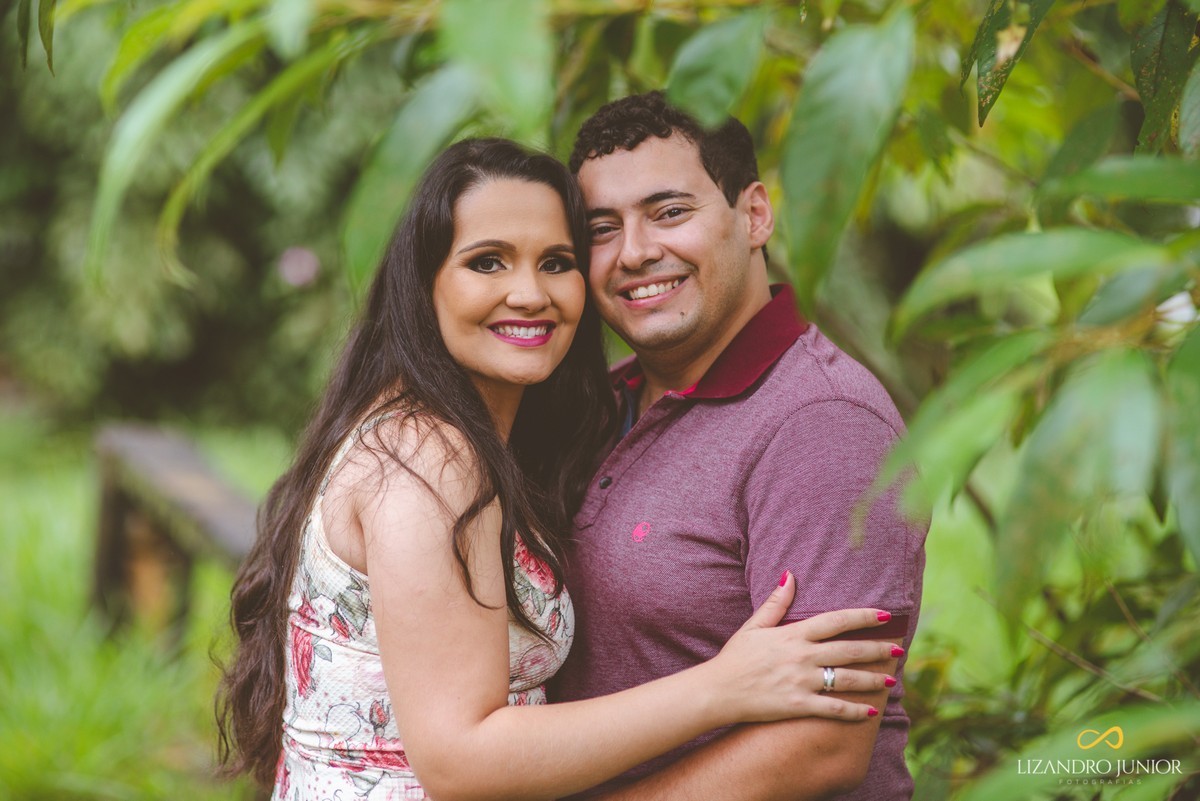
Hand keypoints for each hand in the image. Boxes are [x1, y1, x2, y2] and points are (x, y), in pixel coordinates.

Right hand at [706, 571, 897, 723]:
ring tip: (890, 680)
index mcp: (793, 635)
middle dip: (877, 649)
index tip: (884, 615)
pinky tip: (869, 712)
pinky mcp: (798, 706)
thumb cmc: (735, 658)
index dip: (862, 617)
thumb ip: (776, 603)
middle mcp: (802, 657)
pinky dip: (853, 712)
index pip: (835, 621)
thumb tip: (790, 576)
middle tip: (898, 648)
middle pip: (849, 650)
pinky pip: (833, 709)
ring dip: (872, 680)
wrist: (717, 690)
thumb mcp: (753, 626)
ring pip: (846, 680)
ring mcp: (801, 682)